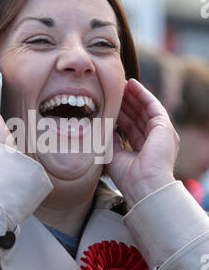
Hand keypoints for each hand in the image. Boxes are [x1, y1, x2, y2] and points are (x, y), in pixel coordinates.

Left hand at [105, 79, 179, 207]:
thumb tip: (103, 122)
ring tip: (122, 83)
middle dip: (127, 102)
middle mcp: (155, 142)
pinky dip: (143, 94)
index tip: (110, 103)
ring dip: (134, 96)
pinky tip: (133, 85)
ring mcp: (162, 134)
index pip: (131, 127)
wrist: (144, 186)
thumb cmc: (127, 177)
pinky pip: (153, 106)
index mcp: (144, 151)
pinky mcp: (165, 127)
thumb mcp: (113, 153)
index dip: (121, 115)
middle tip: (114, 89)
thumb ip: (110, 137)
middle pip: (139, 116)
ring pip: (146, 109)